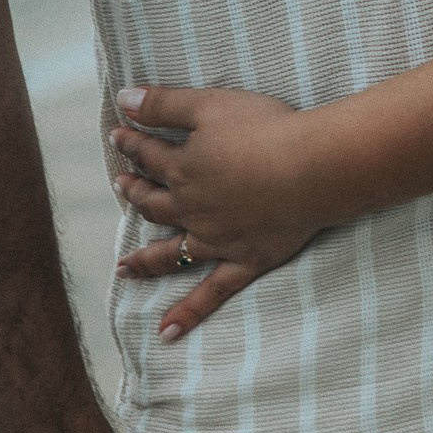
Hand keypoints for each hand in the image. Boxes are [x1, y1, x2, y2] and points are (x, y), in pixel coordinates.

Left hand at [111, 84, 325, 344]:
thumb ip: (165, 104)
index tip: (120, 135)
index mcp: (184, 170)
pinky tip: (167, 333)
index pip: (149, 154)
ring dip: (146, 260)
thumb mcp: (210, 105)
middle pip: (155, 203)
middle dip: (135, 192)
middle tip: (122, 185)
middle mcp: (192, 209)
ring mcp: (216, 240)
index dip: (132, 143)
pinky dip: (188, 314)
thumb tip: (124, 100)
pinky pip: (211, 293)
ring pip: (172, 253)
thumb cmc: (267, 130)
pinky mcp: (245, 261)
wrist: (313, 169)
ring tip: (124, 268)